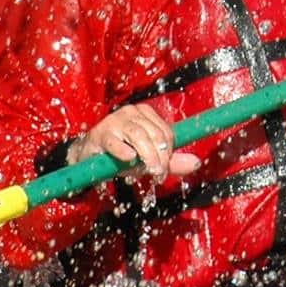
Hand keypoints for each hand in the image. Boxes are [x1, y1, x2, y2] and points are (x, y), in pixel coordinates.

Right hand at [71, 105, 201, 178]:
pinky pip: (115, 141)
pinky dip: (124, 151)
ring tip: (149, 171)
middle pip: (154, 134)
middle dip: (160, 157)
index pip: (166, 132)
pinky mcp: (100, 134)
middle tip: (158, 174)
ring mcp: (115, 121)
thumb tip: (196, 163)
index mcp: (145, 114)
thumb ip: (171, 162)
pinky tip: (129, 159)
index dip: (169, 152)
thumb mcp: (147, 158)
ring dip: (147, 156)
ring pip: (138, 135)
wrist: (89, 157)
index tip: (164, 170)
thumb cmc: (121, 155)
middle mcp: (131, 112)